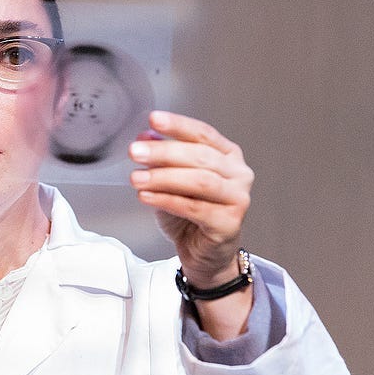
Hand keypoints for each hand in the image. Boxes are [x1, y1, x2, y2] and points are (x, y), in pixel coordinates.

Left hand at [129, 111, 253, 290]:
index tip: (154, 119)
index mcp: (227, 156)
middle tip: (135, 151)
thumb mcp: (170, 181)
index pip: (203, 134)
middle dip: (164, 152)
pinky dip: (167, 200)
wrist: (204, 255)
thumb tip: (145, 136)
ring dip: (164, 177)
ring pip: (199, 181)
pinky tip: (147, 196)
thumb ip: (161, 158)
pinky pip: (195, 208)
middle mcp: (238, 174)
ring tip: (136, 177)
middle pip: (200, 156)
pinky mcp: (229, 223)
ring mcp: (237, 199)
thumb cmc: (191, 215)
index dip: (178, 125)